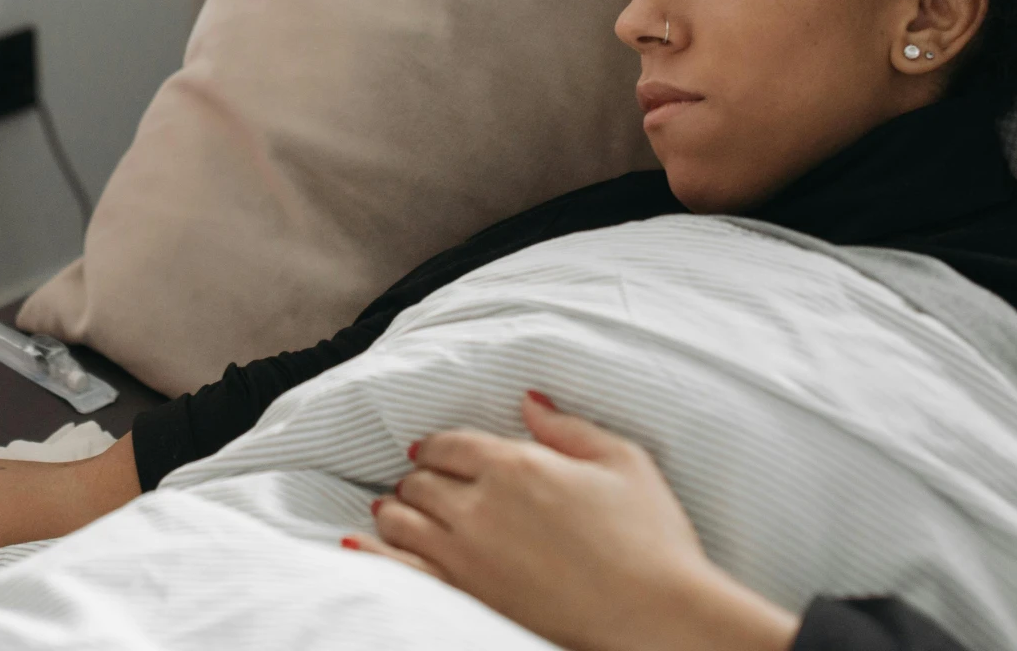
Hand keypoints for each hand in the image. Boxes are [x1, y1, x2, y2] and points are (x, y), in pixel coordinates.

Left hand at [347, 393, 799, 650]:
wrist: (658, 618)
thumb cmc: (651, 539)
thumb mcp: (622, 461)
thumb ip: (567, 427)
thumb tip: (528, 398)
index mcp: (515, 465)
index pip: (451, 444)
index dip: (439, 446)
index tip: (433, 450)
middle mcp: (480, 507)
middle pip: (423, 481)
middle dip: (418, 477)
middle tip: (417, 480)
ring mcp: (467, 556)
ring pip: (404, 520)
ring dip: (396, 508)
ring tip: (392, 506)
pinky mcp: (467, 597)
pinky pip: (402, 569)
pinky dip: (374, 551)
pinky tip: (358, 542)